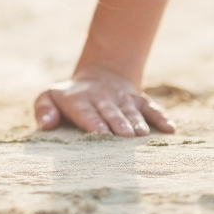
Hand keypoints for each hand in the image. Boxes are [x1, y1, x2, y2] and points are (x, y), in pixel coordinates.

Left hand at [34, 67, 173, 136]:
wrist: (98, 78)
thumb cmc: (69, 97)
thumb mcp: (49, 97)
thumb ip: (43, 110)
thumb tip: (45, 125)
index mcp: (78, 99)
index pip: (85, 111)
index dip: (92, 121)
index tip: (99, 132)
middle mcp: (102, 98)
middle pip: (110, 111)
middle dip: (117, 122)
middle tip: (124, 135)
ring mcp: (122, 99)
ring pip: (130, 110)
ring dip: (136, 121)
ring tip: (142, 134)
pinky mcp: (138, 100)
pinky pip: (151, 108)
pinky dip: (160, 117)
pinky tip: (170, 129)